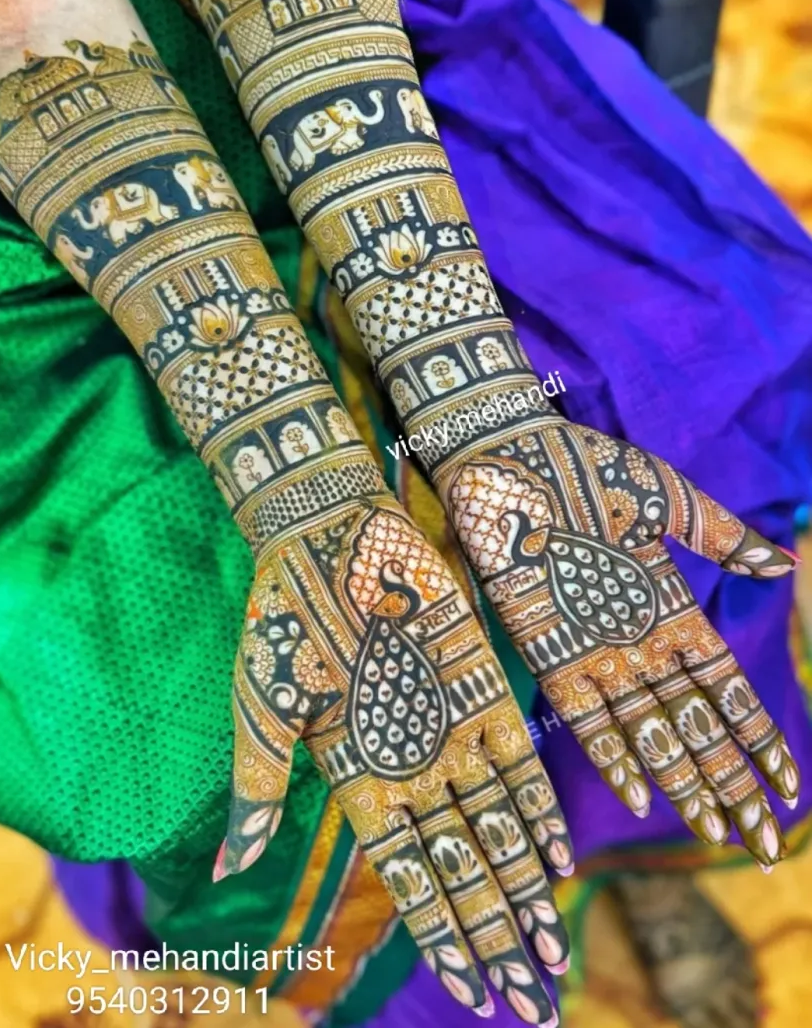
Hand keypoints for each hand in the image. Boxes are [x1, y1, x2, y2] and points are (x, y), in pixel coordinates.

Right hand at [215, 496, 571, 1022]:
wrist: (331, 537)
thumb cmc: (286, 619)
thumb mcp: (263, 707)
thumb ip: (257, 788)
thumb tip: (225, 873)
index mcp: (360, 780)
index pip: (411, 878)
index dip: (444, 937)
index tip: (477, 994)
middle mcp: (413, 766)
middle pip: (463, 869)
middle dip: (496, 936)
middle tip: (534, 1004)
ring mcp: (451, 730)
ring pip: (497, 828)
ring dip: (524, 890)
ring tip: (553, 952)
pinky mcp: (483, 688)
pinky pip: (519, 763)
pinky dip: (538, 811)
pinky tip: (558, 861)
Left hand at [438, 418, 799, 867]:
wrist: (509, 452)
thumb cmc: (585, 466)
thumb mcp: (665, 499)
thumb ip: (719, 535)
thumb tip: (783, 562)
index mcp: (666, 606)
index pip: (722, 688)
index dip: (754, 735)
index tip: (788, 783)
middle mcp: (634, 640)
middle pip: (694, 725)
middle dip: (730, 781)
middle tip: (764, 840)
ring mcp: (594, 647)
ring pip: (649, 731)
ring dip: (683, 782)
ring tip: (718, 833)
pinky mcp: (548, 647)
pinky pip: (586, 714)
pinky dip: (615, 755)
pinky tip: (643, 797)